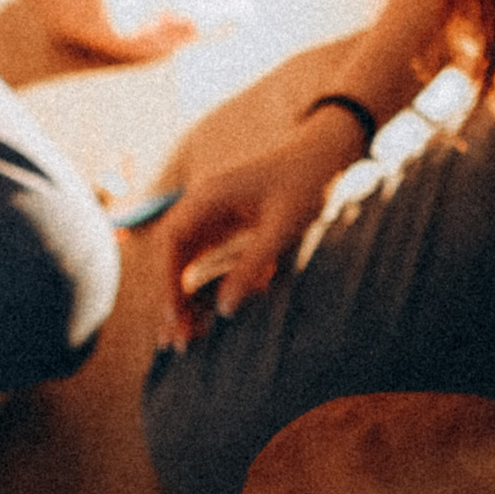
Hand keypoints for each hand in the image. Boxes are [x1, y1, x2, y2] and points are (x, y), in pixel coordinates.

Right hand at [159, 114, 358, 349]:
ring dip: (184, 298)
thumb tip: (224, 309)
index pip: (172, 242)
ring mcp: (213, 214)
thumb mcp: (283, 227)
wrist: (327, 154)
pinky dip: (204, 288)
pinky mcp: (227, 225)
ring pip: (186, 262)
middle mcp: (203, 204)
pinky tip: (210, 316)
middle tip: (175, 340)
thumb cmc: (307, 183)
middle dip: (171, 297)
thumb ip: (252, 265)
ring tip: (186, 338)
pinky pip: (206, 261)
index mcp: (209, 195)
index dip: (167, 281)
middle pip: (172, 255)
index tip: (173, 316)